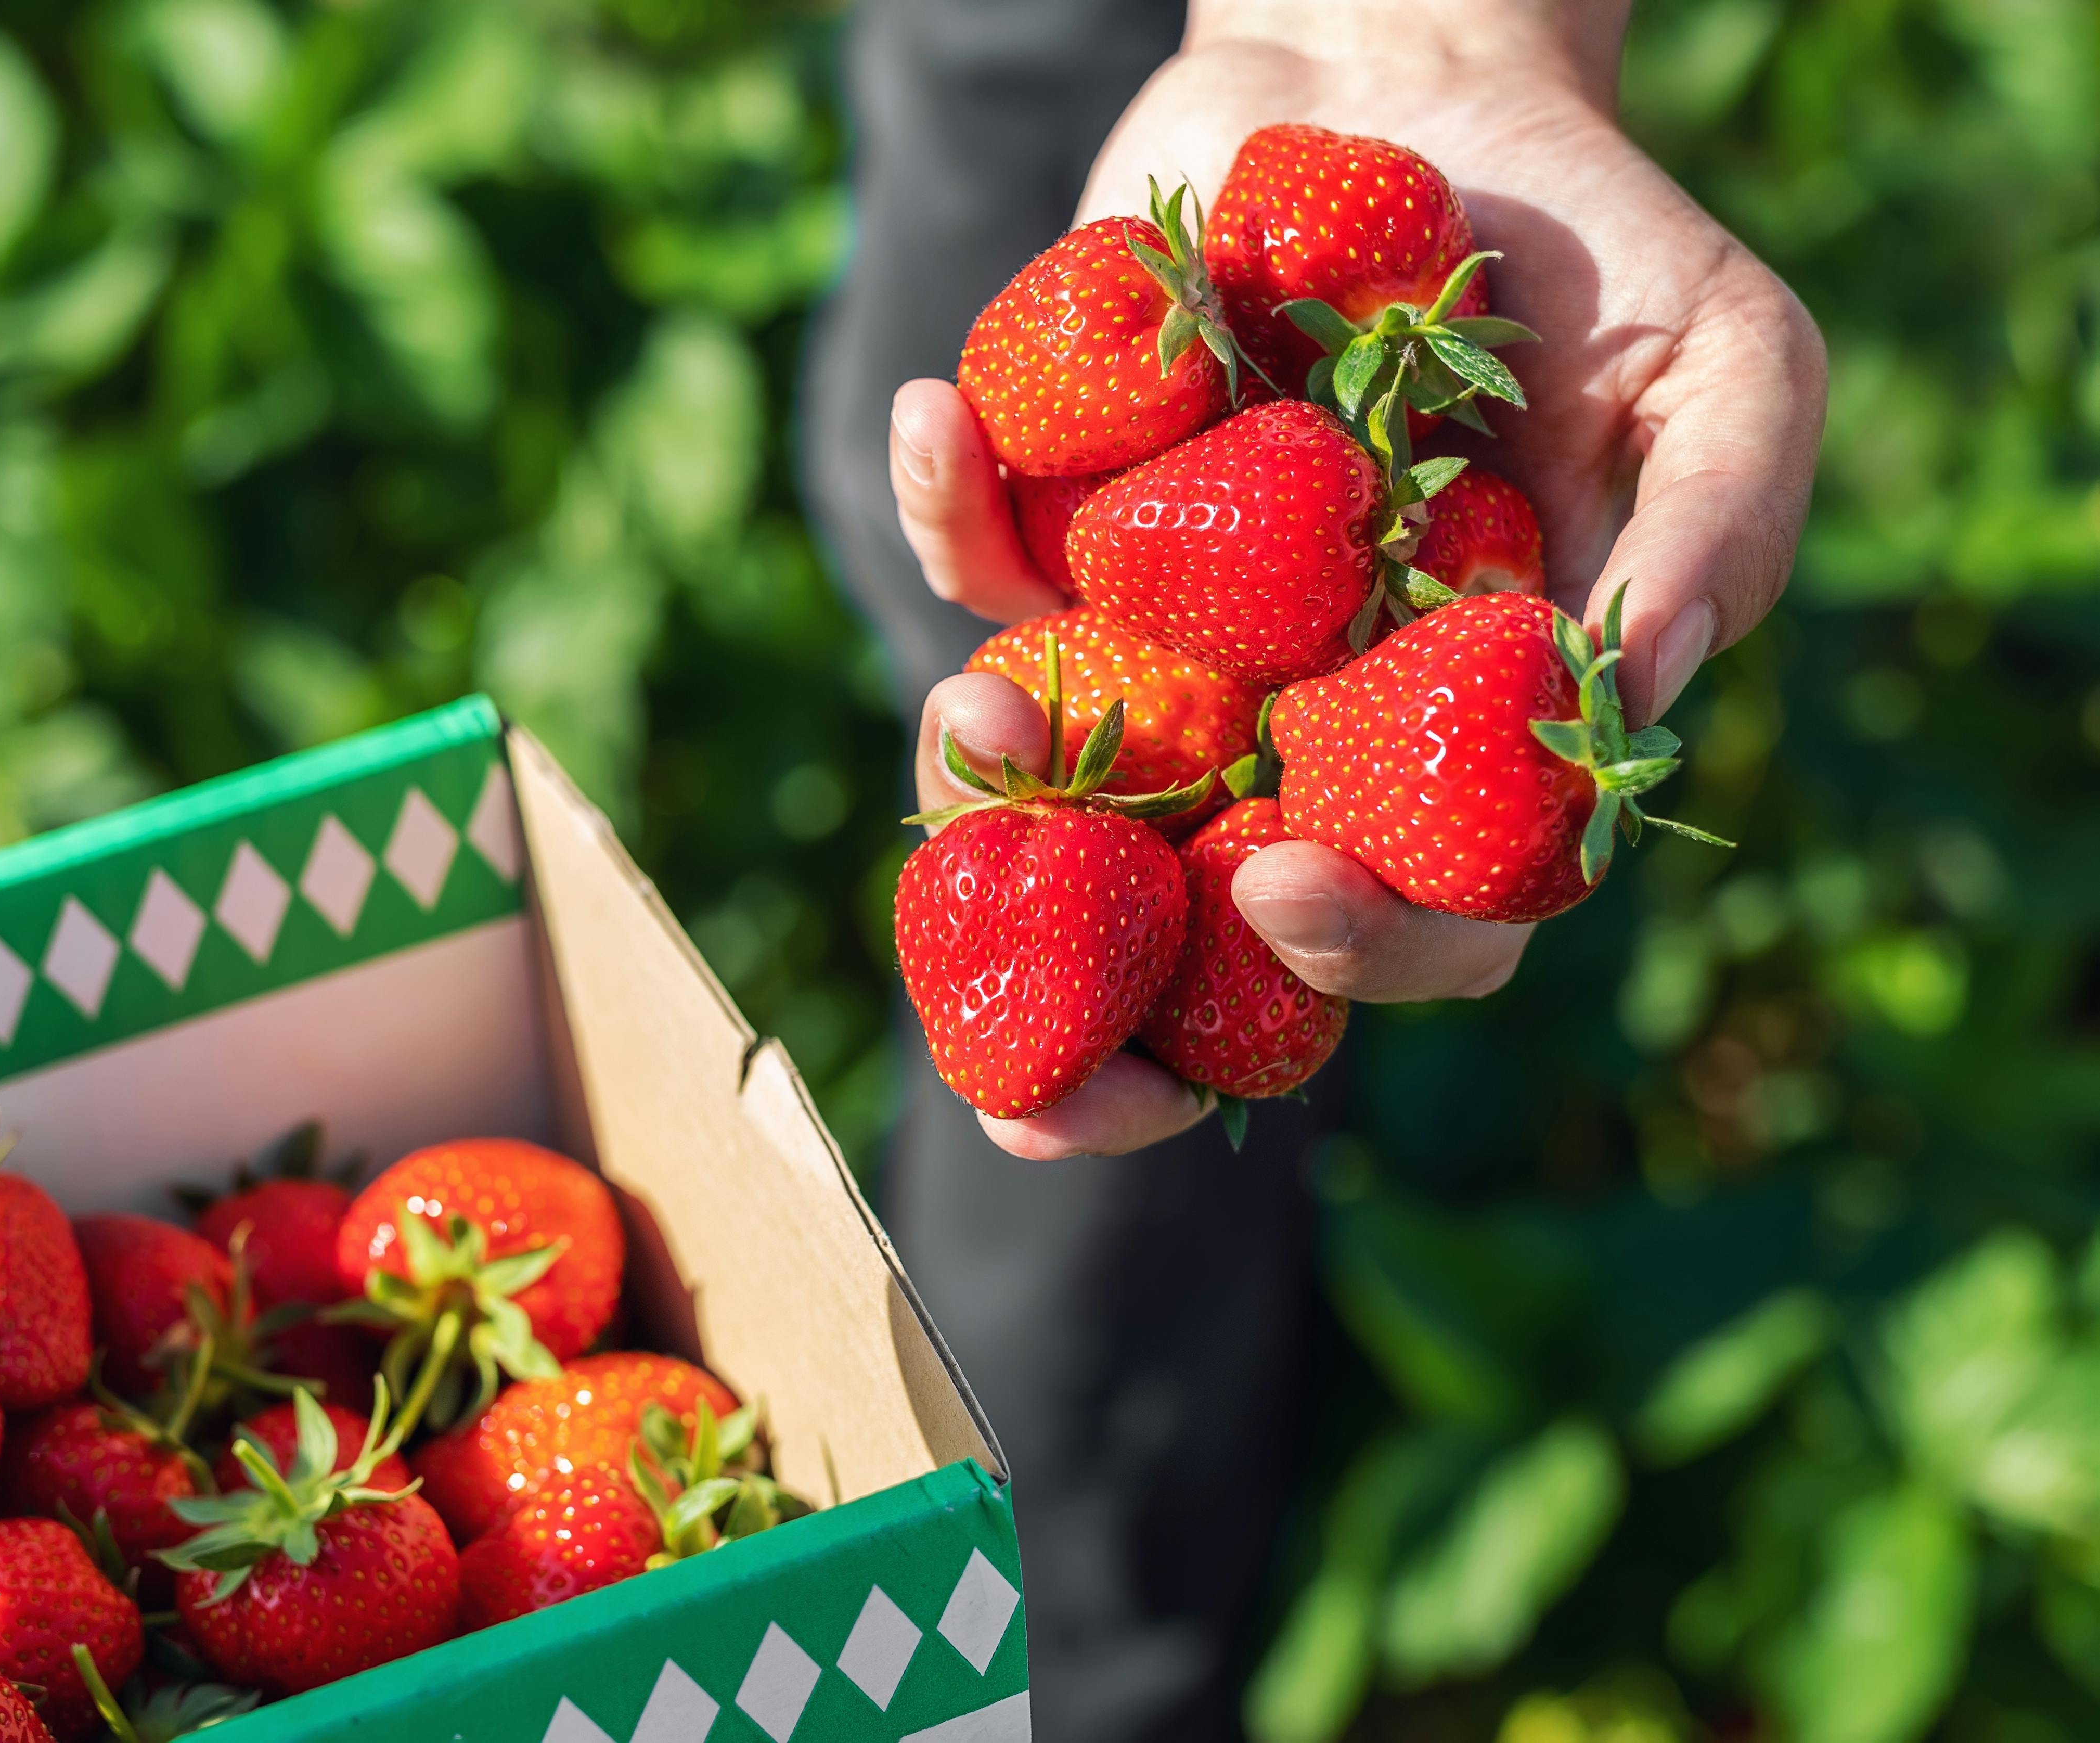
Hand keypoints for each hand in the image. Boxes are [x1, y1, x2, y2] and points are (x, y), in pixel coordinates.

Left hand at [893, 0, 1825, 1157]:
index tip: (1281, 892)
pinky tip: (931, 415)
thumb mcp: (1725, 362)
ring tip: (965, 713)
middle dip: (1097, 1031)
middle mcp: (1299, 718)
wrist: (1420, 83)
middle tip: (1017, 1084)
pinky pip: (979, 564)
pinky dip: (942, 506)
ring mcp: (1170, 633)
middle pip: (1196, 929)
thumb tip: (1631, 682)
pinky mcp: (1065, 527)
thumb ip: (1715, 528)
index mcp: (1452, 736)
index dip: (1357, 952)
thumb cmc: (1593, 239)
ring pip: (1050, 785)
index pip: (1418, 912)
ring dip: (982, 783)